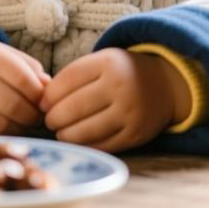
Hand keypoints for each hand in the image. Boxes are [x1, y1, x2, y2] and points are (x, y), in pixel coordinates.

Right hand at [0, 40, 50, 134]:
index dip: (40, 94)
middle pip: (13, 105)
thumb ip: (29, 69)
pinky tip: (7, 129)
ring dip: (19, 128)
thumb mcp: (3, 54)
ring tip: (23, 123)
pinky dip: (1, 137)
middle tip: (38, 116)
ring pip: (1, 125)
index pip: (23, 79)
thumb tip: (51, 89)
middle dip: (32, 114)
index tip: (45, 100)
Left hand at [39, 48, 191, 152]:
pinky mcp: (136, 134)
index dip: (49, 96)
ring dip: (66, 135)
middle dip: (54, 118)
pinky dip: (85, 145)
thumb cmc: (122, 73)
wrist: (166, 84)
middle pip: (72, 108)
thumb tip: (42, 103)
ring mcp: (130, 112)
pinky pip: (101, 145)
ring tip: (61, 132)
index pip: (66, 81)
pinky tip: (78, 141)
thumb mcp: (102, 62)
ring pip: (84, 131)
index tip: (43, 103)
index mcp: (109, 63)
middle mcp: (121, 86)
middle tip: (50, 121)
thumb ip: (74, 76)